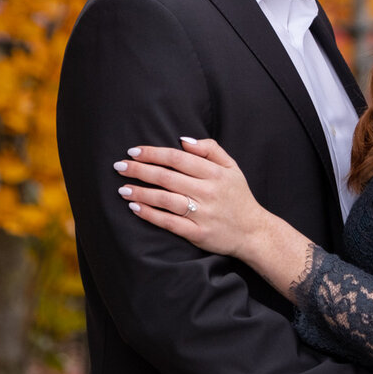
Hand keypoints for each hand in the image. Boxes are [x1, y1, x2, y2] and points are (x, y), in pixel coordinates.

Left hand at [115, 138, 271, 258]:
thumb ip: (210, 149)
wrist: (253, 232)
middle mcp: (208, 192)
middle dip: (139, 170)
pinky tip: (135, 208)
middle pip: (167, 177)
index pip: (177, 158)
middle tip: (119, 167)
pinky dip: (150, 214)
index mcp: (214, 173)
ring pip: (165, 200)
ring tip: (123, 188)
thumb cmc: (238, 196)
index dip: (153, 153)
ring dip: (141, 192)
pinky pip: (169, 222)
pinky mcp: (198, 233)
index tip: (133, 151)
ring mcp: (202, 214)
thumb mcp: (232, 167)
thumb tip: (182, 140)